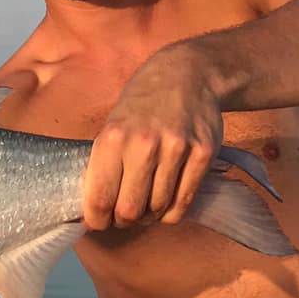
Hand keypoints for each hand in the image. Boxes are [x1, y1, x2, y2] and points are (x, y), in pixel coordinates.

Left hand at [84, 47, 222, 229]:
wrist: (186, 74)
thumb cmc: (141, 105)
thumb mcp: (112, 125)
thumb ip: (106, 162)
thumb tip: (95, 207)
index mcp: (113, 137)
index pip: (100, 197)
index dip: (97, 219)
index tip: (98, 222)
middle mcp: (144, 144)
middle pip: (130, 210)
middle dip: (124, 220)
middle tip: (124, 218)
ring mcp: (176, 148)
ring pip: (158, 208)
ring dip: (149, 216)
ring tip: (145, 208)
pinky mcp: (203, 153)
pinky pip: (184, 201)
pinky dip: (172, 211)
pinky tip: (166, 204)